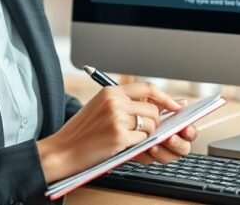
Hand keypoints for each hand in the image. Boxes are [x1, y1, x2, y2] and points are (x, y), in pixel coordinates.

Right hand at [36, 82, 182, 182]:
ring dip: (145, 136)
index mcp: (110, 91)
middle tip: (142, 132)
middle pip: (153, 110)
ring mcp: (117, 118)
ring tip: (126, 139)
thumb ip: (125, 103)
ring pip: (150, 126)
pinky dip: (136, 146)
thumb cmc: (81, 132)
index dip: (165, 98)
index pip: (147, 89)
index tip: (177, 106)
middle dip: (154, 124)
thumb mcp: (100, 108)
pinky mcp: (119, 136)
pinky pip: (142, 141)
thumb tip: (159, 105)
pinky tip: (120, 146)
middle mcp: (115, 101)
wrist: (62, 150)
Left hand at [133, 98, 198, 165]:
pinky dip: (147, 156)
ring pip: (168, 157)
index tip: (186, 130)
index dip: (190, 132)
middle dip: (178, 144)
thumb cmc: (139, 110)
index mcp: (177, 127)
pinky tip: (143, 149)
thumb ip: (167, 103)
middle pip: (183, 149)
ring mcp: (159, 149)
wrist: (120, 118)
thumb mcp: (152, 102)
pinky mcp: (146, 155)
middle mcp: (170, 140)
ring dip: (162, 152)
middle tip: (170, 138)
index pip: (189, 133)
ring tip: (154, 145)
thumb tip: (182, 103)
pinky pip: (150, 160)